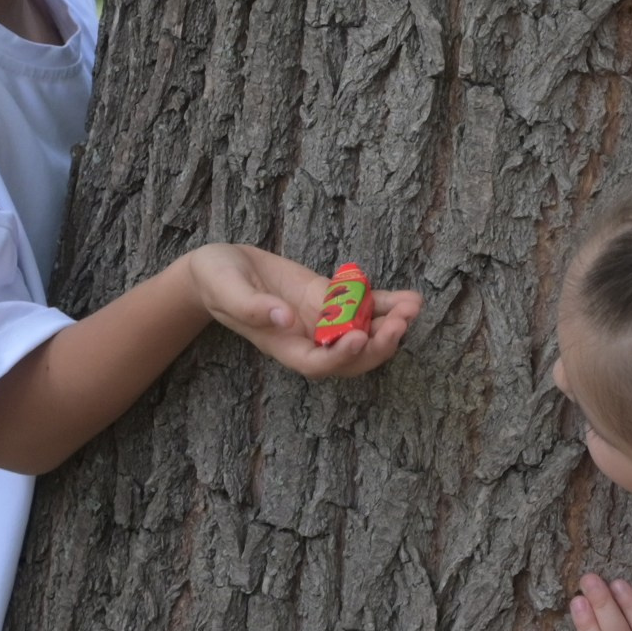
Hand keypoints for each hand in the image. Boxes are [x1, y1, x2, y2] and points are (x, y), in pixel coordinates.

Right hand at [183, 244, 421, 378]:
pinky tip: (409, 296)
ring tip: (413, 305)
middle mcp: (308, 339)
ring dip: (391, 323)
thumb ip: (251, 307)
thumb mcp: (226, 289)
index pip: (317, 363)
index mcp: (282, 345)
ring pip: (364, 332)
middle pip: (351, 357)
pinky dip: (386, 303)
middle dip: (379, 344)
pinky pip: (363, 306)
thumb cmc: (217, 280)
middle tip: (401, 322)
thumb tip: (283, 318)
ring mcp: (322, 320)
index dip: (341, 356)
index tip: (360, 337)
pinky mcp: (330, 299)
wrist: (222, 267)